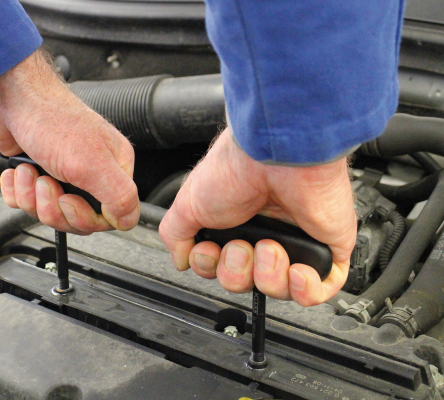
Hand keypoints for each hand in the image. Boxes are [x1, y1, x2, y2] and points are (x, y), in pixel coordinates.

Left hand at [0, 50, 138, 233]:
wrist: (10, 97)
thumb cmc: (51, 119)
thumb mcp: (92, 164)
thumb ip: (119, 196)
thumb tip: (129, 220)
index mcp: (113, 168)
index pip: (109, 216)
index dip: (85, 217)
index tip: (70, 200)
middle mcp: (90, 172)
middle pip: (76, 218)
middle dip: (53, 207)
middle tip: (47, 184)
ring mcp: (62, 174)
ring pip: (49, 211)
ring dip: (32, 196)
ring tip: (29, 171)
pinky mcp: (36, 174)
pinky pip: (26, 202)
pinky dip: (17, 190)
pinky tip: (17, 172)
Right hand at [159, 129, 355, 305]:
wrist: (279, 155)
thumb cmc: (237, 169)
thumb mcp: (189, 201)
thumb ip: (177, 233)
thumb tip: (181, 260)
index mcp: (235, 224)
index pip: (221, 267)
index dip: (213, 268)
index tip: (211, 252)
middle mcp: (264, 234)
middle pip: (246, 282)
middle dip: (239, 272)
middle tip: (242, 247)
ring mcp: (295, 242)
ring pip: (278, 289)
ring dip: (268, 275)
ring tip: (271, 247)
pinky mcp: (326, 248)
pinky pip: (317, 291)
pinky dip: (304, 291)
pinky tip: (295, 270)